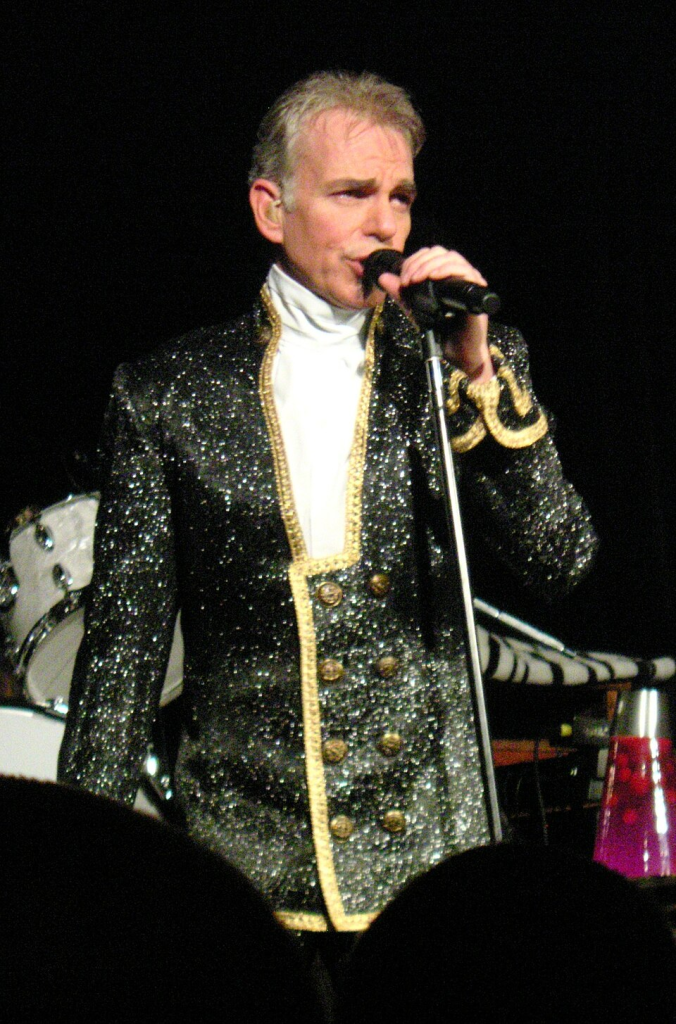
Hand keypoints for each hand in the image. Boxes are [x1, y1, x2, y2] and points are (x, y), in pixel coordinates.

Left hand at [377, 246, 493, 382]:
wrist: (458, 352)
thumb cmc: (441, 332)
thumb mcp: (415, 310)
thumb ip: (401, 294)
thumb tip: (384, 277)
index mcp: (446, 275)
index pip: (431, 254)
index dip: (414, 260)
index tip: (402, 278)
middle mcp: (459, 275)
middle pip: (440, 252)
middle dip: (419, 262)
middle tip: (408, 280)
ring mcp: (470, 281)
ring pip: (452, 258)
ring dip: (430, 265)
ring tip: (417, 279)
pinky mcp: (477, 291)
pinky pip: (466, 271)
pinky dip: (448, 270)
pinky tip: (434, 277)